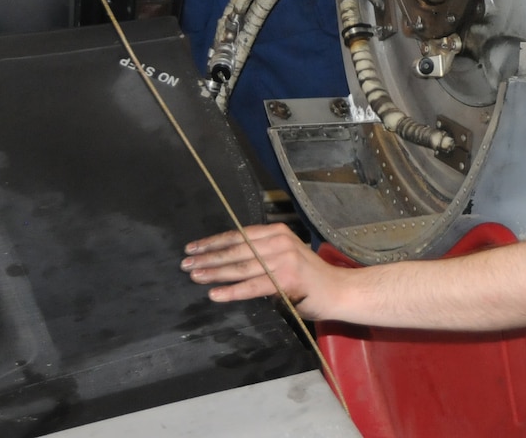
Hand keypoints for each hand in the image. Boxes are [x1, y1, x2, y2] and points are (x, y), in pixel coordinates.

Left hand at [183, 223, 341, 316]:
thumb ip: (261, 255)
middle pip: (236, 250)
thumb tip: (229, 259)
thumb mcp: (285, 256)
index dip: (214, 242)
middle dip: (208, 257)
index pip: (239, 235)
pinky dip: (231, 291)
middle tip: (185, 263)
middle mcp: (279, 241)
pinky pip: (252, 286)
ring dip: (214, 272)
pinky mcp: (286, 280)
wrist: (339, 291)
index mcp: (277, 232)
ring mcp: (283, 260)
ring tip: (195, 275)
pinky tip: (215, 294)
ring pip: (240, 267)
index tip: (193, 247)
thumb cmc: (310, 278)